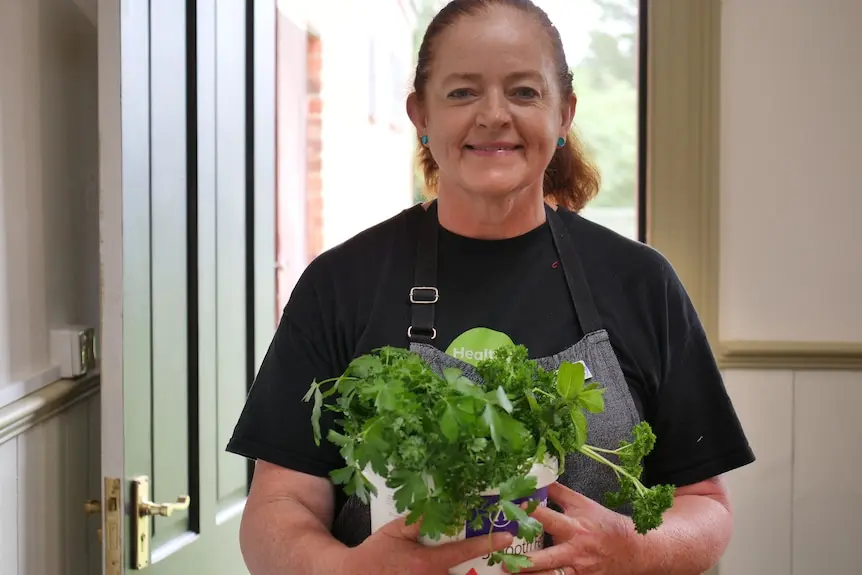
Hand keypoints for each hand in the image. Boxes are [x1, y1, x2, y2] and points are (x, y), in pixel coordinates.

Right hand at [342, 514, 513, 574]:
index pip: (464, 550)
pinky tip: (468, 571)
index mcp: (428, 562)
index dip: (488, 543)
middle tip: (505, 560)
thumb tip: (442, 500)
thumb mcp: (397, 530)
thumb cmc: (377, 553)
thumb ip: (421, 518)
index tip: (507, 536)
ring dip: (471, 574)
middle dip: (486, 568)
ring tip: (493, 566)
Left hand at [505, 482, 637, 574]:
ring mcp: (578, 570)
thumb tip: (538, 479)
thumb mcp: (583, 504)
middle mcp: (575, 551)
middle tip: (504, 560)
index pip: (551, 520)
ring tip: (511, 574)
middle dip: (527, 562)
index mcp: (575, 527)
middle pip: (548, 558)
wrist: (632, 549)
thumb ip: (560, 493)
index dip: (534, 513)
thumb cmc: (604, 523)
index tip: (516, 507)